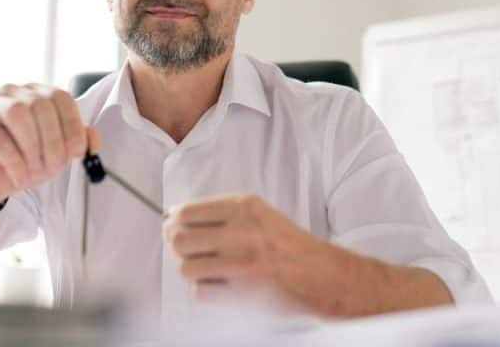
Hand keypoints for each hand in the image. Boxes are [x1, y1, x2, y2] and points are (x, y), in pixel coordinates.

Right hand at [0, 84, 96, 209]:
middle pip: (41, 105)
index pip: (61, 97)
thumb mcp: (59, 153)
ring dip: (32, 146)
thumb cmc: (27, 160)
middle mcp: (14, 93)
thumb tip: (92, 139)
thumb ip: (78, 141)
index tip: (76, 152)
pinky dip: (15, 162)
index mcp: (38, 94)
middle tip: (54, 166)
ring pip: (18, 114)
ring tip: (34, 169)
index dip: (72, 125)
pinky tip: (20, 176)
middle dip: (53, 141)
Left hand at [164, 193, 454, 317]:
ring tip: (211, 270)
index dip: (175, 222)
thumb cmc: (290, 246)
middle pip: (179, 239)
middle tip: (188, 252)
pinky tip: (223, 286)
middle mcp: (242, 231)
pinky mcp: (243, 292)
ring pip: (186, 267)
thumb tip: (175, 217)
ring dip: (194, 271)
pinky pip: (201, 292)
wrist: (325, 276)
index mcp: (244, 206)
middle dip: (178, 248)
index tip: (174, 227)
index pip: (186, 211)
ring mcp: (242, 262)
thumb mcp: (259, 215)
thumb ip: (223, 214)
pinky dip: (207, 292)